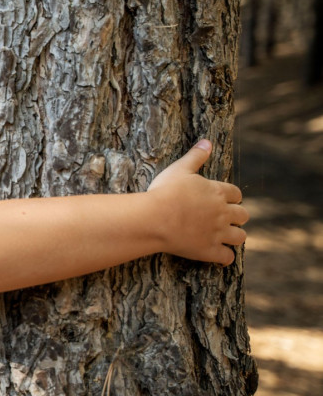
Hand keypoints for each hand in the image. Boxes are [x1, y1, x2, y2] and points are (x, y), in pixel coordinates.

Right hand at [147, 140, 248, 265]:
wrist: (155, 218)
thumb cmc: (165, 192)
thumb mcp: (180, 169)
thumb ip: (196, 156)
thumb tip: (207, 141)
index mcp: (217, 192)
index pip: (236, 194)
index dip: (232, 197)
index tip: (226, 200)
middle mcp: (222, 213)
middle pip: (243, 215)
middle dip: (237, 217)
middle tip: (227, 219)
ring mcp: (218, 233)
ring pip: (240, 237)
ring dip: (236, 236)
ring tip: (226, 237)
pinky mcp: (209, 251)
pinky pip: (227, 257)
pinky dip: (225, 257)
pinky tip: (219, 256)